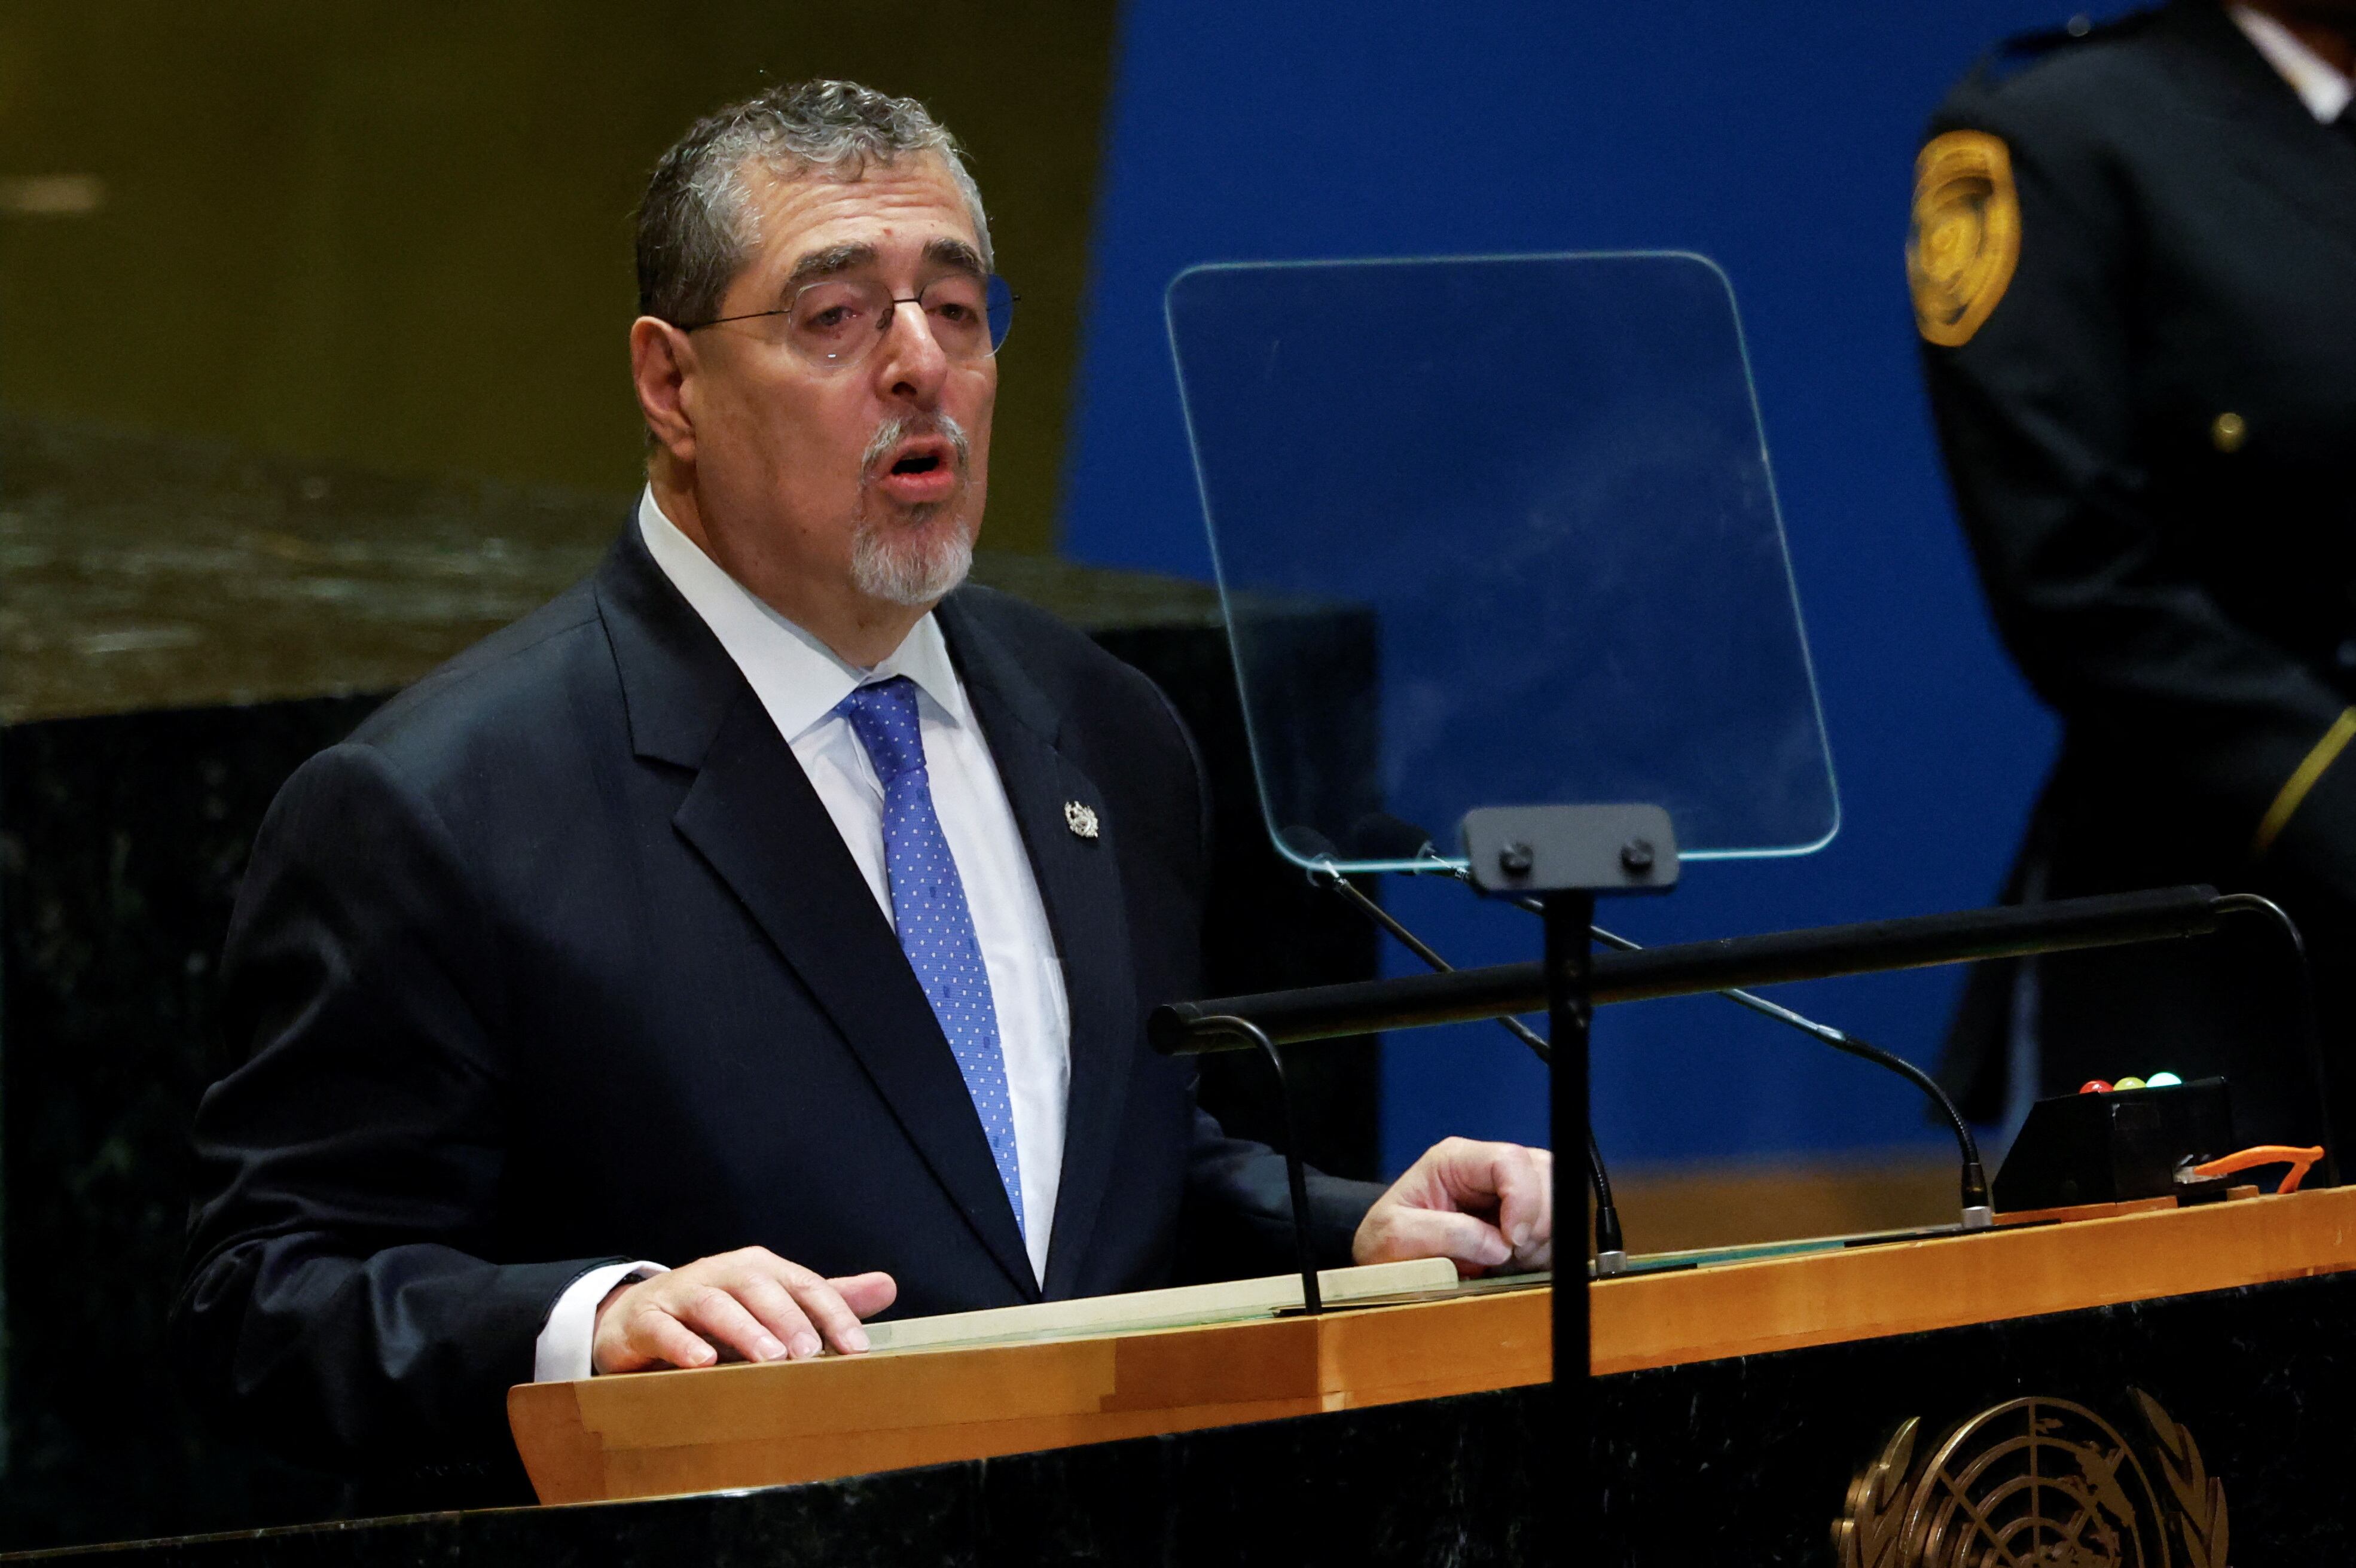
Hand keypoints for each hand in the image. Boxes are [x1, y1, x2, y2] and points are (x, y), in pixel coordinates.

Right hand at [592, 1247, 896, 1372]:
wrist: (636, 1319)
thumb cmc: (718, 1315)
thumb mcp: (773, 1304)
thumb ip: (825, 1300)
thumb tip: (888, 1286)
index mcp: (760, 1269)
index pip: (803, 1285)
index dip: (832, 1313)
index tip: (857, 1349)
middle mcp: (723, 1274)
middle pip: (760, 1288)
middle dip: (788, 1319)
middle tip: (809, 1354)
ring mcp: (682, 1294)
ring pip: (714, 1305)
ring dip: (743, 1330)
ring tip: (768, 1359)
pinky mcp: (645, 1319)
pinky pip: (663, 1328)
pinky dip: (683, 1344)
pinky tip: (703, 1363)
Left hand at [1351, 1137, 1552, 1276]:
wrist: (1384, 1261)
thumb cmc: (1386, 1241)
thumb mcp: (1395, 1236)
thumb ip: (1444, 1235)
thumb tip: (1497, 1245)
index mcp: (1454, 1161)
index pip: (1509, 1160)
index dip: (1523, 1198)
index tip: (1514, 1239)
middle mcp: (1486, 1170)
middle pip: (1544, 1175)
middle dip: (1538, 1221)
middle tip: (1512, 1254)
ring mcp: (1508, 1192)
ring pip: (1557, 1202)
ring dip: (1542, 1240)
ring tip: (1507, 1261)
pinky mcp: (1521, 1219)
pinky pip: (1555, 1230)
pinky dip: (1543, 1252)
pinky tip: (1516, 1264)